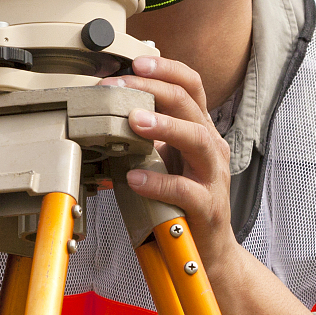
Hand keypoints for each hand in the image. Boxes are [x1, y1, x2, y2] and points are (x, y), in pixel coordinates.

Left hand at [107, 54, 242, 277]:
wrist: (207, 252)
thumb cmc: (180, 202)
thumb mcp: (163, 160)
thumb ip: (143, 136)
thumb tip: (102, 113)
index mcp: (200, 129)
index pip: (191, 85)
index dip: (166, 69)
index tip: (135, 62)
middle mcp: (211, 146)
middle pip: (190, 103)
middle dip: (153, 89)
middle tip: (119, 87)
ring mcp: (213, 176)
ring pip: (196, 138)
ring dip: (163, 125)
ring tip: (133, 120)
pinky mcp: (207, 207)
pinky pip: (185, 189)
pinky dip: (158, 181)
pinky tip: (134, 177)